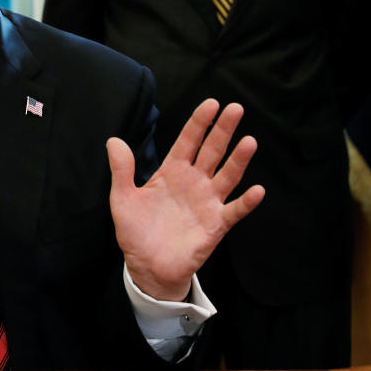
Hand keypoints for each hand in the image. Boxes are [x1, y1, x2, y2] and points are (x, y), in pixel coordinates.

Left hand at [108, 99, 264, 300]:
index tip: (211, 103)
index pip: (188, 141)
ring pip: (227, 176)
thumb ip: (121, 170)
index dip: (199, 123)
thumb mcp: (122, 198)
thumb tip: (114, 141)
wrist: (146, 267)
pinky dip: (246, 202)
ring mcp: (207, 202)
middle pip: (211, 151)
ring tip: (249, 141)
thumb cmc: (135, 231)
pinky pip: (234, 211)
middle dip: (223, 130)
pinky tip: (256, 190)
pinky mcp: (215, 225)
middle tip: (235, 108)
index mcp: (172, 172)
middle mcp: (193, 183)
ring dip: (238, 160)